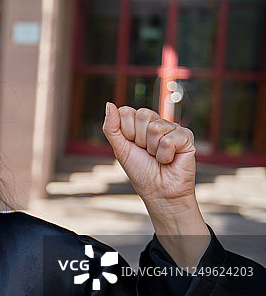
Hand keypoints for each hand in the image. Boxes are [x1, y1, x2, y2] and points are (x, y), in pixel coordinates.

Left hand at [102, 103, 208, 265]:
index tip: (132, 145)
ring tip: (158, 157)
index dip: (126, 131)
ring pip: (156, 127)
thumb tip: (109, 104)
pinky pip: (171, 138)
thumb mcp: (120, 149)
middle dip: (140, 139)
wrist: (158, 191)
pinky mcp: (187, 137)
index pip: (127, 111)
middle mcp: (156, 122)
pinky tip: (170, 160)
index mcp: (140, 123)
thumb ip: (112, 127)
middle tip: (146, 152)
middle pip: (142, 115)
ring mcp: (172, 128)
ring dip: (153, 149)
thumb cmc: (140, 170)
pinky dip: (166, 154)